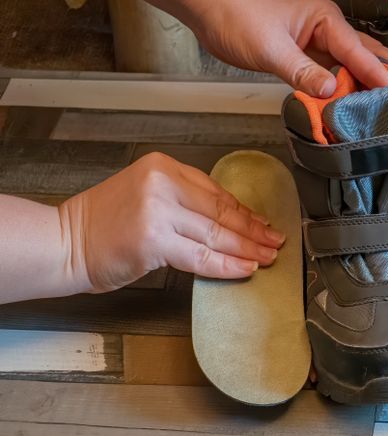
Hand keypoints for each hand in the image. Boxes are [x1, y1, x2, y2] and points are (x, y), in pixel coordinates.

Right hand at [59, 152, 285, 292]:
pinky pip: (202, 256)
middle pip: (222, 211)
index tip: (263, 223)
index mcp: (163, 167)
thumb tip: (231, 220)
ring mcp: (158, 211)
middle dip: (254, 230)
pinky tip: (247, 268)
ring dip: (248, 248)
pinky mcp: (154, 241)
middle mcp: (162, 184)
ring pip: (217, 234)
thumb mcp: (145, 195)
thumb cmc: (102, 224)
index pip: (216, 191)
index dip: (245, 211)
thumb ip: (183, 201)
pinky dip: (228, 264)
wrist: (64, 243)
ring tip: (268, 257)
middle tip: (276, 241)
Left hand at [187, 0, 387, 95]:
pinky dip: (351, 87)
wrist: (209, 4)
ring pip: (356, 64)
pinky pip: (336, 72)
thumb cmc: (238, 18)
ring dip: (377, 81)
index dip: (382, 75)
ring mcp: (319, 41)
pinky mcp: (307, 54)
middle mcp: (330, 29)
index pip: (360, 53)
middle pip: (370, 54)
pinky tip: (361, 102)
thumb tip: (332, 91)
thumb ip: (302, 71)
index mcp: (326, 21)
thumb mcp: (270, 48)